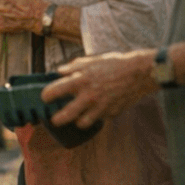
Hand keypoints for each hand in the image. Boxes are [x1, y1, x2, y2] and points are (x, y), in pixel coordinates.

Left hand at [39, 51, 155, 127]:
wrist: (139, 73)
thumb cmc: (114, 64)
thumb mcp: (91, 61)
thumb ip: (73, 67)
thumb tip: (59, 72)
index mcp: (81, 80)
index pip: (55, 91)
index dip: (46, 96)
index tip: (45, 98)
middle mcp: (88, 96)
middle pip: (65, 115)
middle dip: (56, 120)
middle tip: (54, 119)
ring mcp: (100, 107)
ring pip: (82, 123)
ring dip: (77, 121)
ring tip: (77, 117)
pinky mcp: (111, 113)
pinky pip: (99, 119)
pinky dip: (96, 116)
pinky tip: (97, 110)